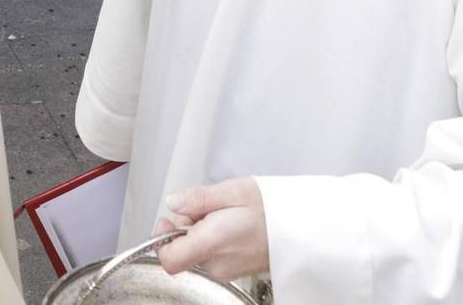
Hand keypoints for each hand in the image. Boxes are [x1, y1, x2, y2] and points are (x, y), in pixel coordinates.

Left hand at [154, 177, 268, 281]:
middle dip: (185, 227)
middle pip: (181, 251)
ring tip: (222, 215)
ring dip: (199, 232)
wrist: (301, 227)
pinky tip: (229, 225)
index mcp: (212, 243)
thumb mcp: (231, 191)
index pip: (169, 259)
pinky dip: (212, 239)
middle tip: (205, 208)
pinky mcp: (233, 271)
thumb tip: (173, 202)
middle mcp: (217, 263)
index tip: (168, 221)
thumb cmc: (271, 208)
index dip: (161, 239)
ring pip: (195, 252)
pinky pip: (210, 255)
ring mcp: (226, 270)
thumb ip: (197, 198)